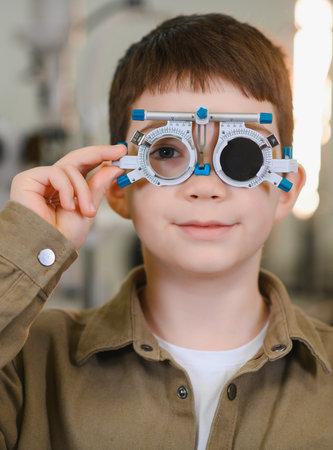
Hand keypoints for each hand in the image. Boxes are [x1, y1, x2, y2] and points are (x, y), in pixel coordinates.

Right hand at [10, 145, 126, 248]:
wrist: (49, 250)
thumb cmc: (64, 236)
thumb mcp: (88, 208)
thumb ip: (98, 186)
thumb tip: (113, 167)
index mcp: (65, 188)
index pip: (83, 165)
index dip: (101, 155)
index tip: (120, 151)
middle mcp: (51, 181)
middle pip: (76, 158)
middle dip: (99, 153)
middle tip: (118, 152)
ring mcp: (39, 179)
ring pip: (70, 168)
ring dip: (83, 190)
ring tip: (86, 211)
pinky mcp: (27, 179)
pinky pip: (56, 173)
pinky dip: (67, 189)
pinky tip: (67, 206)